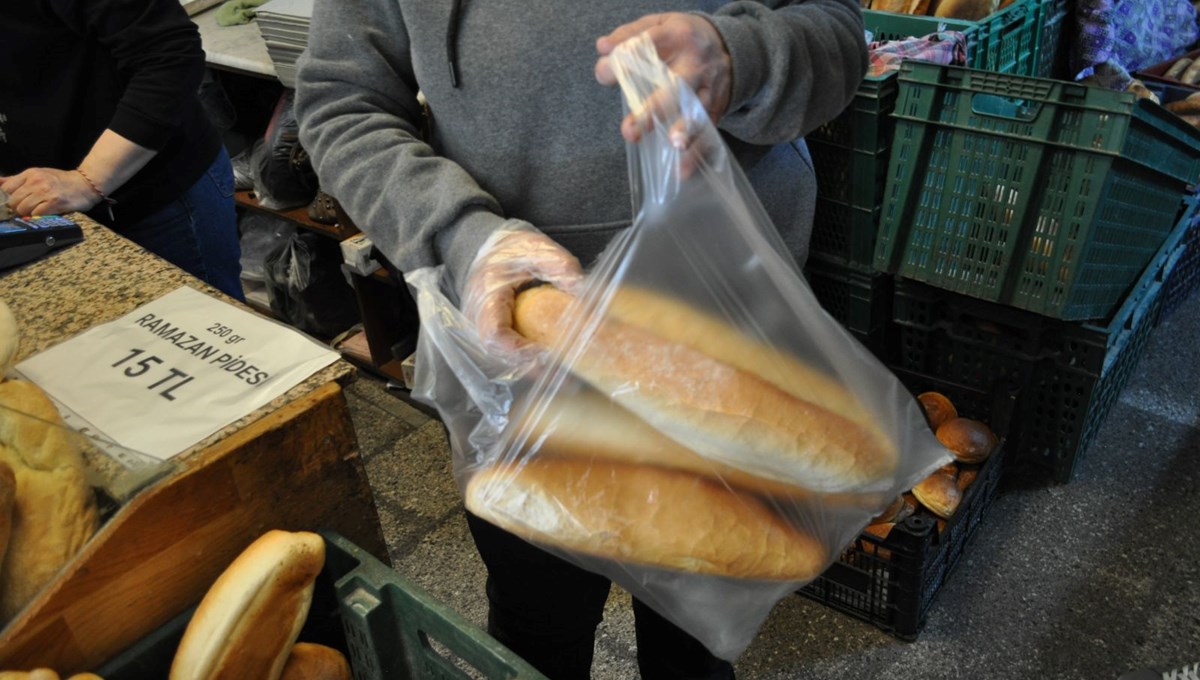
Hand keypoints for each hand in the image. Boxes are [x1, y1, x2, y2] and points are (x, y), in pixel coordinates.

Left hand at [0, 168, 101, 216]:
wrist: (86, 184)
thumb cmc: (62, 181)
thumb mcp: (38, 174)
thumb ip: (17, 179)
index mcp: (30, 174)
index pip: (6, 188)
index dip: (7, 199)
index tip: (14, 203)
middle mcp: (36, 181)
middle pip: (13, 201)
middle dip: (18, 208)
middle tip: (27, 208)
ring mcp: (45, 192)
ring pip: (23, 209)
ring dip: (28, 213)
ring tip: (37, 210)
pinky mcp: (55, 202)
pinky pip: (37, 214)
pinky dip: (39, 216)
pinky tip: (46, 212)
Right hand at [462, 227, 583, 361]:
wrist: (487, 248)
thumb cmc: (508, 248)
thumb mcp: (535, 247)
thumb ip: (558, 264)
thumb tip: (581, 288)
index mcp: (487, 295)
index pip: (494, 334)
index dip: (517, 349)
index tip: (544, 351)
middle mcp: (480, 317)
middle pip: (500, 354)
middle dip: (530, 365)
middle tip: (563, 371)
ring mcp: (485, 328)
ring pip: (504, 358)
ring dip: (532, 367)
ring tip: (564, 373)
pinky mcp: (495, 333)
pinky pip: (509, 353)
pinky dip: (530, 360)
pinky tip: (555, 363)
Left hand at [595, 13, 731, 144]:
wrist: (731, 46)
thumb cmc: (682, 38)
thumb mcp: (658, 24)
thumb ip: (628, 34)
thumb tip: (602, 48)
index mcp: (677, 36)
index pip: (650, 45)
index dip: (627, 59)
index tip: (606, 73)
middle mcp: (696, 63)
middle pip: (677, 84)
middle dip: (654, 108)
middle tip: (631, 130)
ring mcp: (709, 88)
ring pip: (698, 110)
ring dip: (687, 129)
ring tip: (675, 145)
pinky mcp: (716, 109)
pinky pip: (708, 132)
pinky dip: (697, 153)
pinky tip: (683, 171)